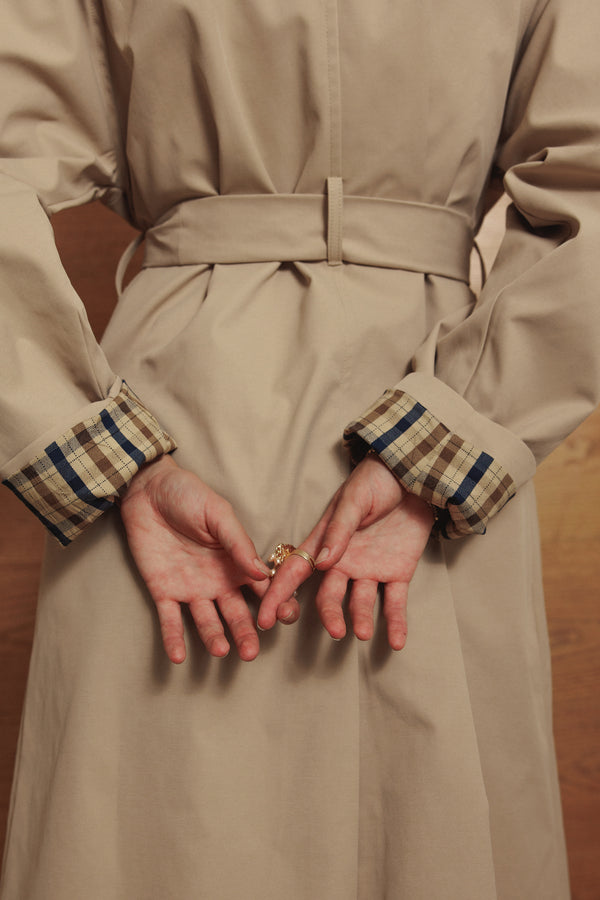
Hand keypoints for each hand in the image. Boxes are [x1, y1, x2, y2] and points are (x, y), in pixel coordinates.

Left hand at [120, 455, 270, 663]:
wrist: (148, 489)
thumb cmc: (189, 495)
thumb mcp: (219, 514)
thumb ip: (238, 544)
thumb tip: (262, 573)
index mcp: (237, 562)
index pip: (263, 589)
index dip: (276, 603)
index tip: (285, 617)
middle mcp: (218, 581)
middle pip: (237, 614)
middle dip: (246, 633)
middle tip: (251, 652)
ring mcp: (191, 589)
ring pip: (207, 621)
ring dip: (214, 638)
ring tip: (221, 651)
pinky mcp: (163, 591)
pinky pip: (170, 620)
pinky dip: (174, 639)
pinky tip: (179, 657)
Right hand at [258, 454, 433, 648]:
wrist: (412, 476)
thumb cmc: (375, 481)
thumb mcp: (354, 500)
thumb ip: (339, 531)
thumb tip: (320, 562)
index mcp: (325, 542)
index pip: (296, 571)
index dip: (279, 595)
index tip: (267, 619)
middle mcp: (343, 561)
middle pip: (328, 594)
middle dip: (328, 615)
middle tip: (335, 630)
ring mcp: (370, 569)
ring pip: (360, 603)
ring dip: (360, 619)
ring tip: (361, 633)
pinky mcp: (397, 572)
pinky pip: (394, 603)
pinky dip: (395, 623)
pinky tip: (395, 642)